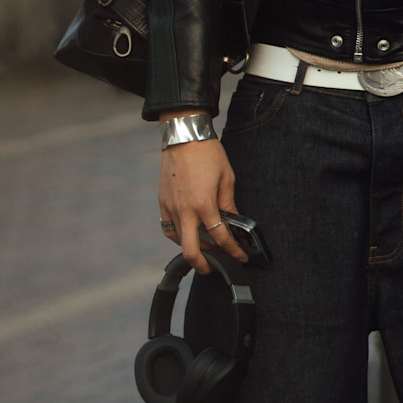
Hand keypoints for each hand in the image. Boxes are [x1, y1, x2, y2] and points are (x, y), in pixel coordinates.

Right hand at [158, 139, 246, 273]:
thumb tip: (233, 223)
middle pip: (192, 251)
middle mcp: (185, 210)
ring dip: (193, 248)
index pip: (220, 237)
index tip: (240, 257)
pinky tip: (189, 234)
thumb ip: (229, 205)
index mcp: (204, 204)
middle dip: (205, 265)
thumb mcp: (227, 179)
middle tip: (215, 267)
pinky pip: (168, 228)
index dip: (233, 251)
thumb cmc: (207, 153)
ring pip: (178, 242)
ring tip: (206, 248)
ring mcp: (171, 207)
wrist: (183, 135)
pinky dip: (179, 236)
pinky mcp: (162, 202)